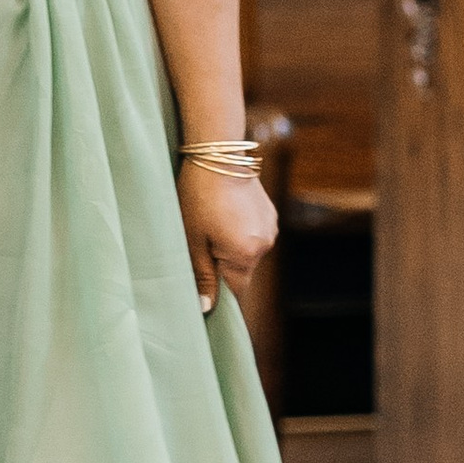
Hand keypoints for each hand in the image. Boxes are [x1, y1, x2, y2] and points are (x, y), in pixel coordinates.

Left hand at [178, 164, 276, 318]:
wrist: (217, 154)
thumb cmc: (197, 197)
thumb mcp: (192, 239)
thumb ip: (202, 275)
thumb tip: (206, 308)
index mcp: (246, 255)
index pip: (236, 291)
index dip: (219, 293)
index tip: (203, 285)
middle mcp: (265, 244)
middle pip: (242, 271)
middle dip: (222, 266)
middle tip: (199, 243)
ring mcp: (270, 228)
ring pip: (248, 252)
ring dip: (231, 247)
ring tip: (210, 223)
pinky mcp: (269, 213)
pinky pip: (253, 234)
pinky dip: (239, 231)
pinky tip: (223, 213)